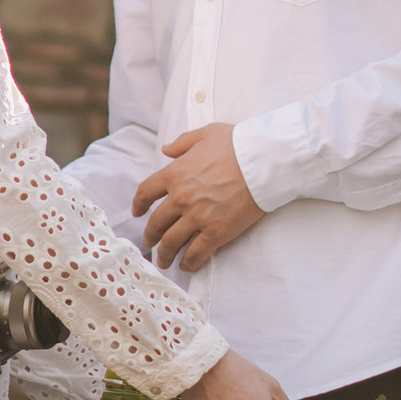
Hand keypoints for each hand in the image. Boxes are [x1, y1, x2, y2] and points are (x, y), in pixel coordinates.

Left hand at [133, 123, 262, 272]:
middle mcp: (180, 198)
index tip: (138, 212)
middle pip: (156, 223)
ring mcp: (197, 217)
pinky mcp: (216, 232)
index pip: (146, 192)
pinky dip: (188, 263)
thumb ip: (182, 143)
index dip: (138, 204)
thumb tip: (166, 150)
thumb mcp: (205, 134)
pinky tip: (186, 266)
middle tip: (149, 242)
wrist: (262, 160)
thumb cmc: (236, 144)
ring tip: (163, 261)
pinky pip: (196, 254)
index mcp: (174, 173)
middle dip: (150, 236)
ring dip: (164, 254)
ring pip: (171, 243)